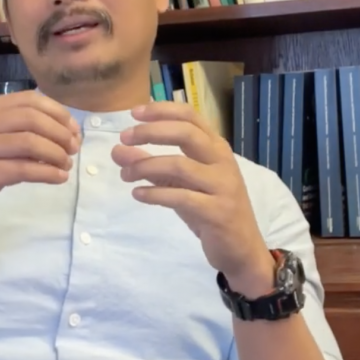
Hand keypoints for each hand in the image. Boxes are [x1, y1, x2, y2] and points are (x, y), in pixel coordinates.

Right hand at [0, 91, 80, 237]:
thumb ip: (15, 131)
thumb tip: (63, 129)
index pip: (28, 100)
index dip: (57, 112)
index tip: (73, 129)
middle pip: (31, 118)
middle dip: (60, 132)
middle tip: (74, 148)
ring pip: (30, 142)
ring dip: (56, 154)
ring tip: (66, 165)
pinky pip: (24, 170)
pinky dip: (48, 173)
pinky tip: (58, 178)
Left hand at [111, 101, 274, 297]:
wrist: (241, 249)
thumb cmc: (210, 209)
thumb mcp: (179, 183)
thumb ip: (151, 164)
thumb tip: (117, 150)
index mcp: (215, 148)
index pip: (190, 117)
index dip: (162, 110)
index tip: (134, 112)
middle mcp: (222, 161)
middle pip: (186, 133)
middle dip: (151, 132)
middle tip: (124, 138)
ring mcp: (222, 186)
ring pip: (180, 165)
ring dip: (146, 166)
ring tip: (125, 174)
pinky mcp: (217, 212)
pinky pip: (180, 197)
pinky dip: (154, 193)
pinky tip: (138, 194)